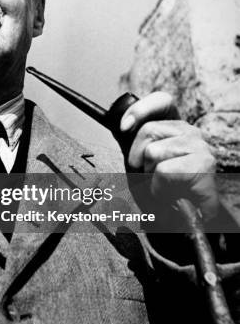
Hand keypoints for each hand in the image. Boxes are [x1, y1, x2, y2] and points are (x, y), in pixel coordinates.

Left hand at [119, 92, 217, 221]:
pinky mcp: (203, 165)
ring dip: (149, 175)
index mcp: (176, 127)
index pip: (162, 101)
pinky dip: (159, 187)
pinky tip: (170, 193)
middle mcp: (191, 132)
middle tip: (147, 174)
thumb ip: (134, 143)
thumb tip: (120, 127)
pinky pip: (163, 171)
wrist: (187, 222)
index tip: (124, 127)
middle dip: (137, 156)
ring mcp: (200, 147)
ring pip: (153, 152)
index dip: (141, 109)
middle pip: (148, 129)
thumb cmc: (163, 191)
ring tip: (162, 186)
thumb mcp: (142, 162)